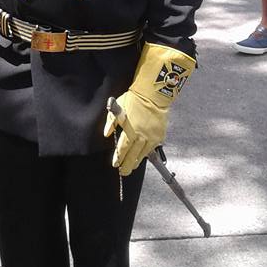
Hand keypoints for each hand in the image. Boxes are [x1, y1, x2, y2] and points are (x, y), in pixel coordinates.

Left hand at [104, 43, 195, 175]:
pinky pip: (152, 147)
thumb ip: (111, 122)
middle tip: (123, 172)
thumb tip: (106, 134)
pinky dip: (147, 152)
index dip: (118, 159)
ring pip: (144, 154)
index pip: (122, 149)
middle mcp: (142, 137)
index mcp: (130, 131)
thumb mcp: (118, 108)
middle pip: (133, 156)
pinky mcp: (160, 135)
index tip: (115, 165)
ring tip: (132, 165)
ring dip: (137, 161)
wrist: (153, 95)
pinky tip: (143, 155)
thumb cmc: (134, 99)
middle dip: (127, 165)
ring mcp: (152, 137)